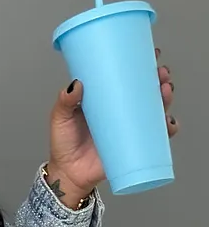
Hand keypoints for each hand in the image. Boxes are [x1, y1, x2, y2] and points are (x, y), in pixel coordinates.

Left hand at [46, 48, 178, 203]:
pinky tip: (167, 123)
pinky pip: (156, 137)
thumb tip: (76, 84)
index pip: (126, 77)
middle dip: (158, 79)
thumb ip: (65, 102)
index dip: (140, 65)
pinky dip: (166, 129)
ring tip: (164, 92)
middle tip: (159, 73)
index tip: (149, 54)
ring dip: (165, 99)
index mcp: (105, 99)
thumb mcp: (60, 118)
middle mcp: (120, 111)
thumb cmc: (63, 143)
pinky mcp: (133, 145)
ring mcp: (129, 127)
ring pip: (154, 110)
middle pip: (146, 90)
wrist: (68, 173)